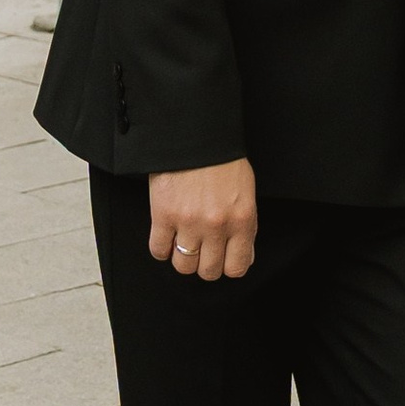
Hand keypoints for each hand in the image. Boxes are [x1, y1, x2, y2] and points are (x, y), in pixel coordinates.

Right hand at [147, 158, 258, 280]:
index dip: (228, 266)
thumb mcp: (246, 193)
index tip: (222, 259)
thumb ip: (246, 226)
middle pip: (208, 271)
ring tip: (184, 242)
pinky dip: (162, 248)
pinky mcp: (163, 215)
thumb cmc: (222, 161)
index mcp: (242, 220)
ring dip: (183, 258)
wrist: (196, 134)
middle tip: (202, 250)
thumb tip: (243, 257)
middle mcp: (216, 226)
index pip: (236, 267)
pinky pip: (158, 250)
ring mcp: (188, 222)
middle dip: (205, 264)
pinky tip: (167, 236)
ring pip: (183, 266)